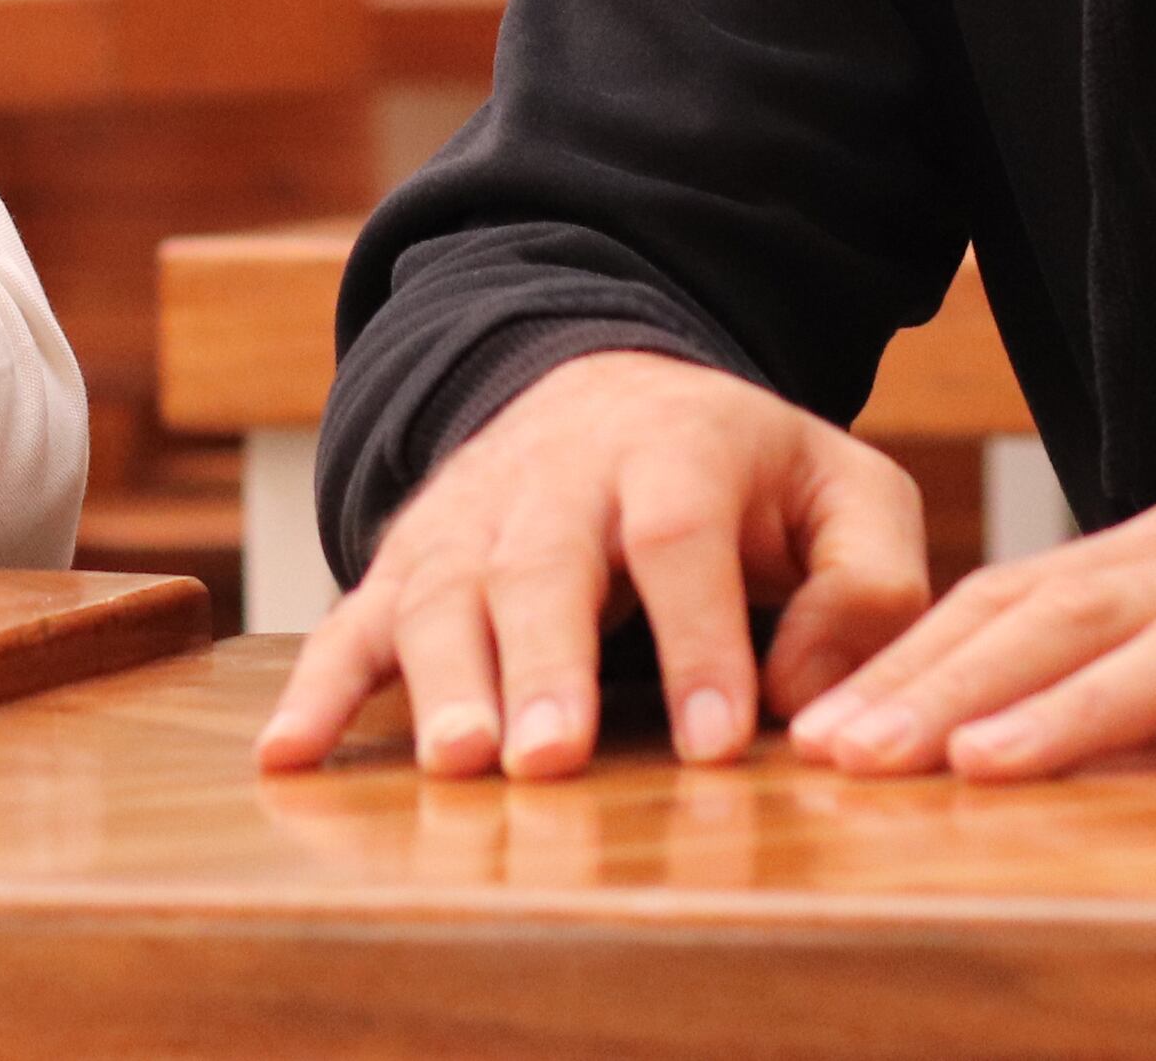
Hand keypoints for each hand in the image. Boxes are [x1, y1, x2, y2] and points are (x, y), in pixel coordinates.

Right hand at [254, 349, 932, 781]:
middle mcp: (558, 473)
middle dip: (546, 664)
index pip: (683, 534)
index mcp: (678, 448)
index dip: (697, 636)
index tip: (714, 744)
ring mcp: (471, 516)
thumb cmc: (746, 477)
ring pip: (445, 591)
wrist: (610, 389)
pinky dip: (316, 688)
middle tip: (551, 761)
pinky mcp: (409, 561)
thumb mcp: (845, 495)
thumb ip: (867, 589)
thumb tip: (815, 702)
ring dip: (442, 679)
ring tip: (457, 765)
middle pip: (544, 562)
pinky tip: (287, 756)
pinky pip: (352, 620)